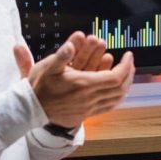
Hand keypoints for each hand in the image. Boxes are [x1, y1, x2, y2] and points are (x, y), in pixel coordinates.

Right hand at [14, 35, 134, 127]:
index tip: (128, 55)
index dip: (125, 66)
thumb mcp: (47, 67)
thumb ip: (61, 55)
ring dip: (125, 85)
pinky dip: (117, 98)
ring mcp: (89, 108)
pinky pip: (108, 107)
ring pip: (116, 99)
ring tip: (126, 74)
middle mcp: (89, 98)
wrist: (30, 109)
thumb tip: (70, 45)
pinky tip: (117, 91)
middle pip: (120, 88)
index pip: (115, 77)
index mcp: (84, 85)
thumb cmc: (38, 86)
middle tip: (130, 61)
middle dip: (128, 73)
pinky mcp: (86, 115)